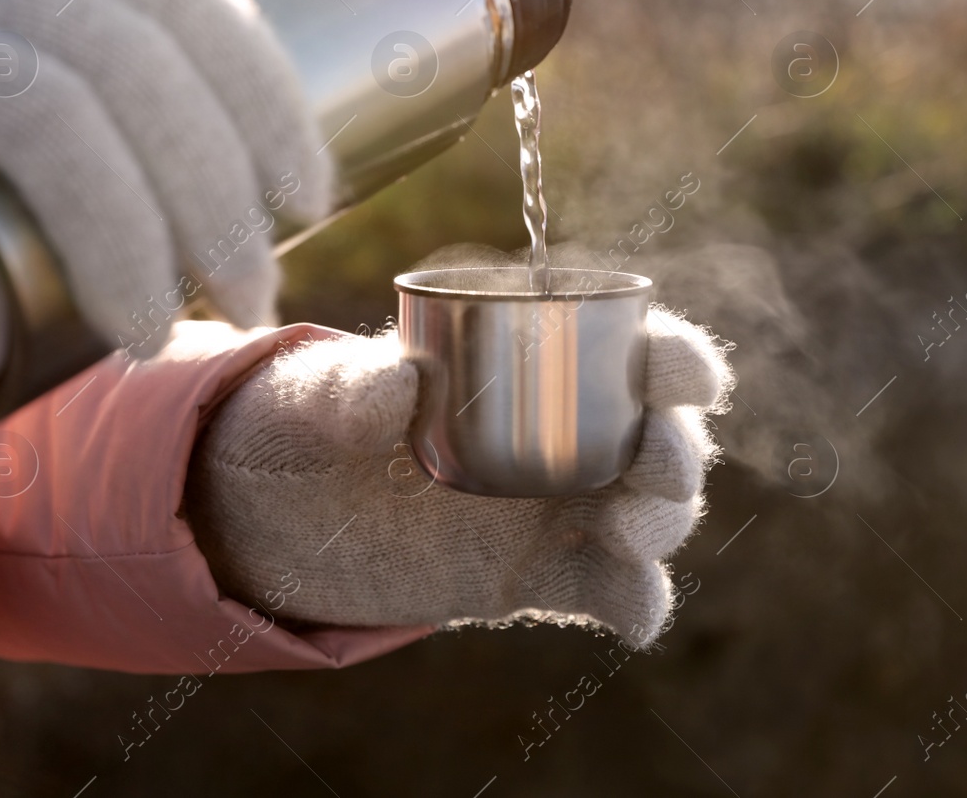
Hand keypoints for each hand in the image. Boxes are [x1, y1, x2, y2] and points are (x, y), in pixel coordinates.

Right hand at [0, 0, 328, 439]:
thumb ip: (54, 72)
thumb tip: (186, 219)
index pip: (188, 0)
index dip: (270, 102)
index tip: (311, 199)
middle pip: (146, 72)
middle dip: (221, 202)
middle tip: (252, 303)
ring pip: (61, 132)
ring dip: (130, 251)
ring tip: (152, 343)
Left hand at [186, 307, 732, 647]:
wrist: (280, 513)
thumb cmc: (310, 421)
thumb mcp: (314, 396)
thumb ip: (349, 388)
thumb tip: (399, 384)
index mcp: (532, 362)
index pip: (633, 349)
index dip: (677, 360)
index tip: (686, 380)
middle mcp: (565, 432)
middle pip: (661, 436)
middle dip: (678, 452)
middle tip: (652, 470)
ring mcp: (557, 507)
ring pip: (648, 512)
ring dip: (663, 523)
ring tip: (630, 536)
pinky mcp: (539, 575)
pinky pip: (610, 590)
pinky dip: (636, 604)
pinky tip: (632, 618)